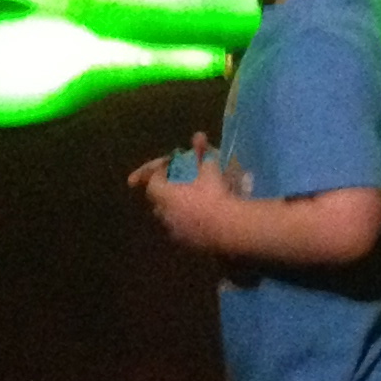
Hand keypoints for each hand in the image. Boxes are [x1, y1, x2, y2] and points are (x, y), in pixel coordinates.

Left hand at [128, 132, 248, 252]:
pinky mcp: (186, 243)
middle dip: (166, 190)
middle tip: (181, 181)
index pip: (152, 182)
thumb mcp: (209, 167)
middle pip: (158, 200)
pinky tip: (202, 213)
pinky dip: (187, 219)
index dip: (159, 172)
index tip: (170, 167)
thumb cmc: (214, 193)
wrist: (228, 227)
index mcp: (164, 194)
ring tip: (192, 197)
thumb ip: (201, 152)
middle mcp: (164, 214)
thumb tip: (197, 136)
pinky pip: (181, 228)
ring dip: (176, 205)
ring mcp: (174, 231)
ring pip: (169, 215)